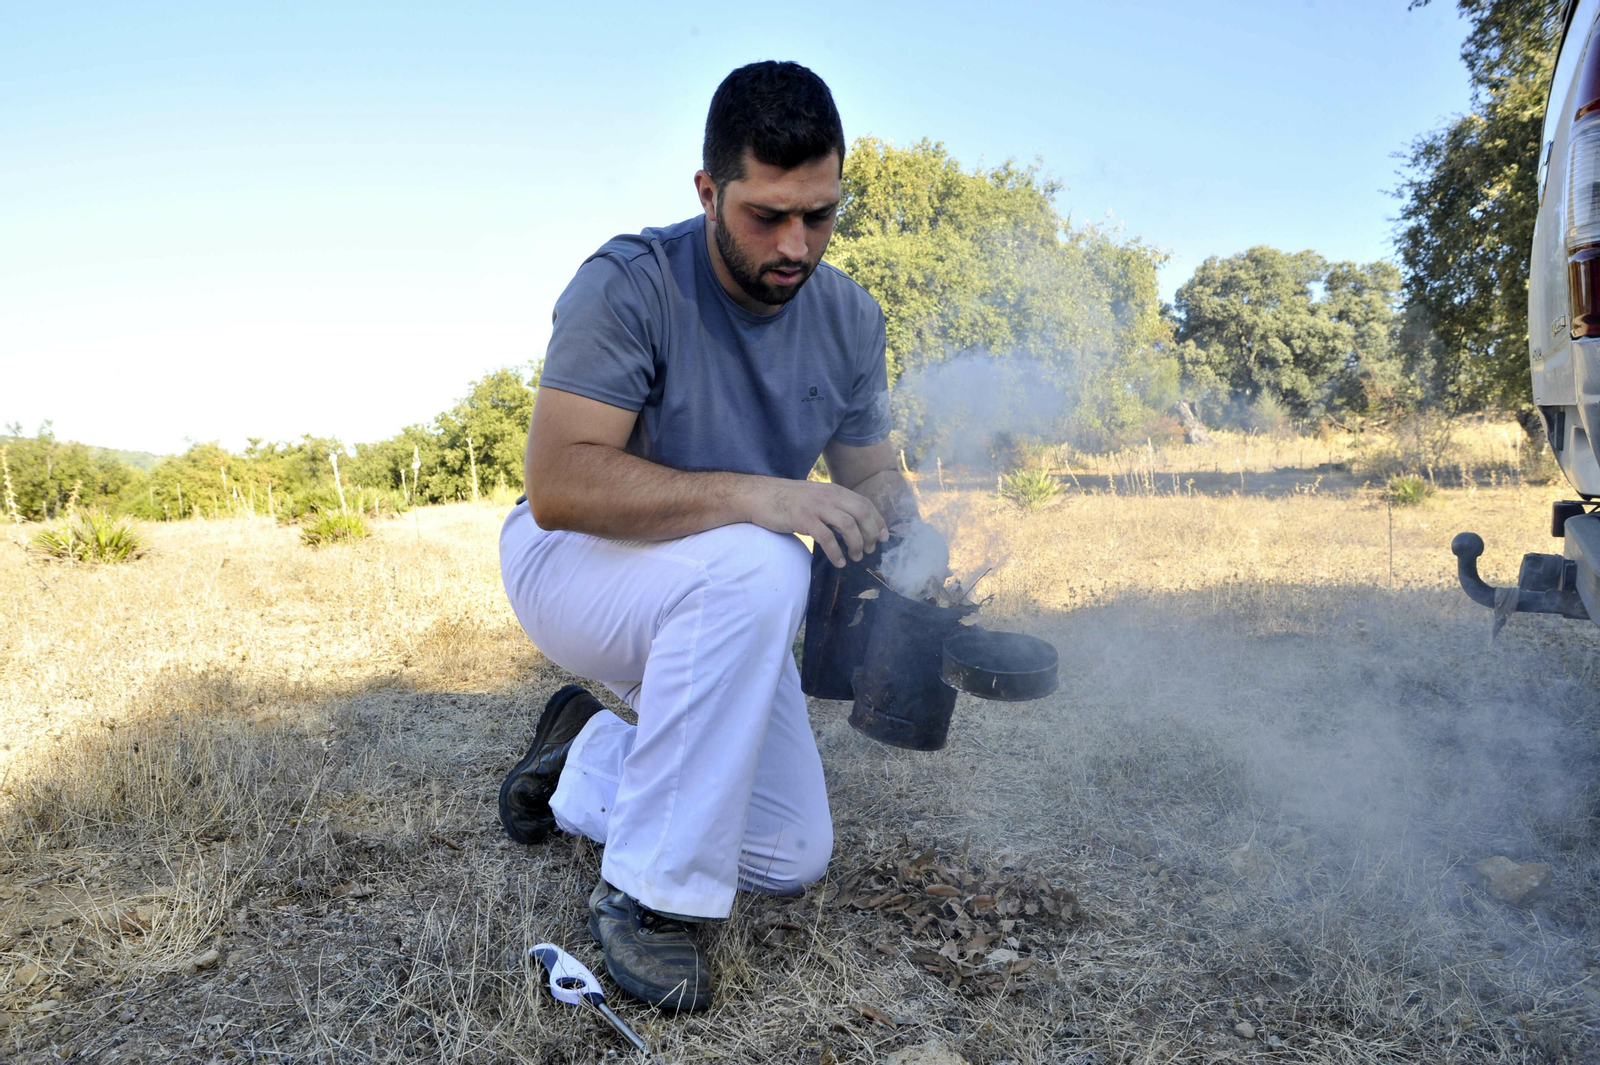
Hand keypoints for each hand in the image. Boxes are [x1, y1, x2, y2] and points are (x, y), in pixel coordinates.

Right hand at [746, 479, 887, 567]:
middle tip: (870, 550)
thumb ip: (833, 506)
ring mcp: (817, 507)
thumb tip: (851, 524)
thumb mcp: (816, 497)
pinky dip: (836, 552)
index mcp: (835, 491)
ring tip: (856, 557)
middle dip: (871, 534)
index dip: (878, 521)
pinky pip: (827, 538)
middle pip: (862, 514)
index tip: (884, 537)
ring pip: (848, 525)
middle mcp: (829, 496)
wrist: (760, 496)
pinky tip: (839, 562)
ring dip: (856, 544)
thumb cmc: (787, 500)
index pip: (865, 503)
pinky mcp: (804, 519)